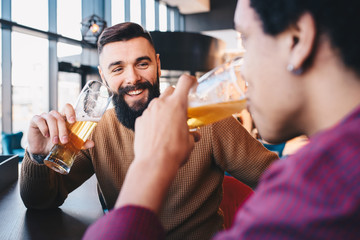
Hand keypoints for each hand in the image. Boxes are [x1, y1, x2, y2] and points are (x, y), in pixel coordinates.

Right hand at [27, 103, 94, 154]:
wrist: (41, 151)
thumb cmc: (56, 144)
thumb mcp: (69, 144)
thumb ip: (80, 143)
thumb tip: (92, 144)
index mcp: (63, 118)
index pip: (67, 107)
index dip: (70, 112)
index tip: (73, 121)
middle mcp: (54, 115)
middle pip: (60, 116)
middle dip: (63, 129)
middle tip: (64, 141)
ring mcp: (44, 117)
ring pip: (51, 119)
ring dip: (54, 131)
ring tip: (55, 142)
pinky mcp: (35, 120)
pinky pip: (39, 120)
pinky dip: (44, 128)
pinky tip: (46, 135)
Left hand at [116, 74, 199, 211]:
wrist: (154, 163)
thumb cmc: (175, 152)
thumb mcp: (189, 142)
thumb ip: (192, 134)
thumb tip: (195, 135)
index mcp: (177, 104)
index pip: (185, 81)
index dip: (191, 80)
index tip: (193, 85)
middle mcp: (161, 103)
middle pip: (170, 90)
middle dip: (176, 96)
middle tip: (180, 108)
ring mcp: (149, 111)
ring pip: (158, 102)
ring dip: (164, 108)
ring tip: (168, 123)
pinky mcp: (140, 120)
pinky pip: (148, 115)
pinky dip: (153, 119)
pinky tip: (156, 133)